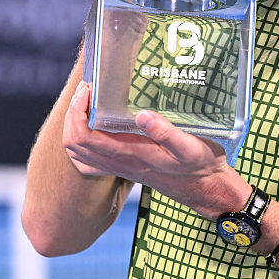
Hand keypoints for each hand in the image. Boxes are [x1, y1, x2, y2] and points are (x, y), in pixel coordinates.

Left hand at [63, 81, 246, 218]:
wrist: (205, 189)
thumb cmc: (200, 165)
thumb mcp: (190, 147)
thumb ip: (167, 132)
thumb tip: (142, 115)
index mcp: (130, 154)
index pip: (84, 137)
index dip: (77, 112)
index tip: (89, 89)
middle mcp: (119, 163)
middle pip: (74, 144)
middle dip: (72, 113)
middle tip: (87, 90)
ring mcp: (119, 167)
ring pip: (78, 153)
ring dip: (75, 125)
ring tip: (87, 102)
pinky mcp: (124, 168)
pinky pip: (89, 161)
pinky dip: (82, 142)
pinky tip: (94, 126)